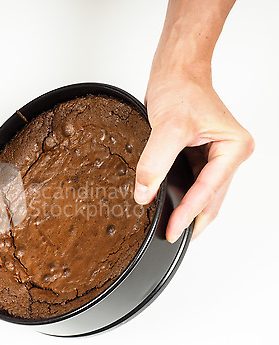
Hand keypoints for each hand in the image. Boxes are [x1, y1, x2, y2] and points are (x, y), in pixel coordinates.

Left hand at [135, 72, 253, 242]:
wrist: (175, 72)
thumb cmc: (181, 89)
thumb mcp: (168, 127)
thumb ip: (155, 162)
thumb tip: (145, 194)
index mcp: (233, 148)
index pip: (208, 191)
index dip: (188, 213)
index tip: (172, 231)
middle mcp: (228, 154)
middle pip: (211, 198)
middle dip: (193, 219)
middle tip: (173, 238)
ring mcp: (215, 156)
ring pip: (203, 193)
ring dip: (188, 210)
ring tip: (173, 228)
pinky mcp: (199, 155)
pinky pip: (192, 182)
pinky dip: (182, 195)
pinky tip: (171, 206)